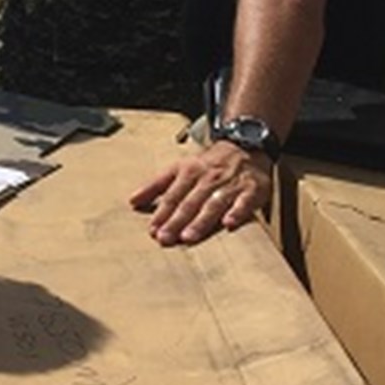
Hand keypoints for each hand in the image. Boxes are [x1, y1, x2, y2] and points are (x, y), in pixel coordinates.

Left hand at [129, 138, 269, 244]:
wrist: (244, 146)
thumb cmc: (207, 164)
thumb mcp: (179, 168)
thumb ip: (156, 185)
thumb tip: (132, 201)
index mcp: (188, 172)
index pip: (172, 195)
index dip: (161, 213)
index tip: (152, 230)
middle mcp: (207, 179)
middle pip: (189, 202)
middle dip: (176, 221)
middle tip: (164, 238)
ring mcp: (230, 184)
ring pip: (213, 204)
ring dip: (200, 221)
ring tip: (188, 237)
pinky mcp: (251, 190)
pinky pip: (244, 202)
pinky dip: (237, 213)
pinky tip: (229, 224)